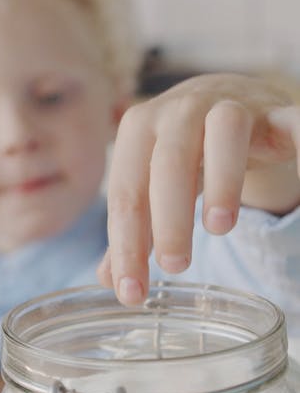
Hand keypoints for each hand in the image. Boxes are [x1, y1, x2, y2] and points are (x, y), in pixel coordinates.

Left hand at [98, 73, 299, 305]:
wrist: (228, 99)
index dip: (126, 245)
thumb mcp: (154, 187)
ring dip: (222, 180)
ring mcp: (228, 106)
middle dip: (169, 218)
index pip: (127, 193)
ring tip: (218, 229)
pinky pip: (291, 123)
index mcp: (140, 130)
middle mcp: (179, 110)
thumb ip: (136, 231)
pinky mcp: (274, 112)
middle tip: (174, 266)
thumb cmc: (185, 152)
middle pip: (169, 163)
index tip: (132, 292)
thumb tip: (112, 282)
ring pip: (224, 132)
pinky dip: (298, 144)